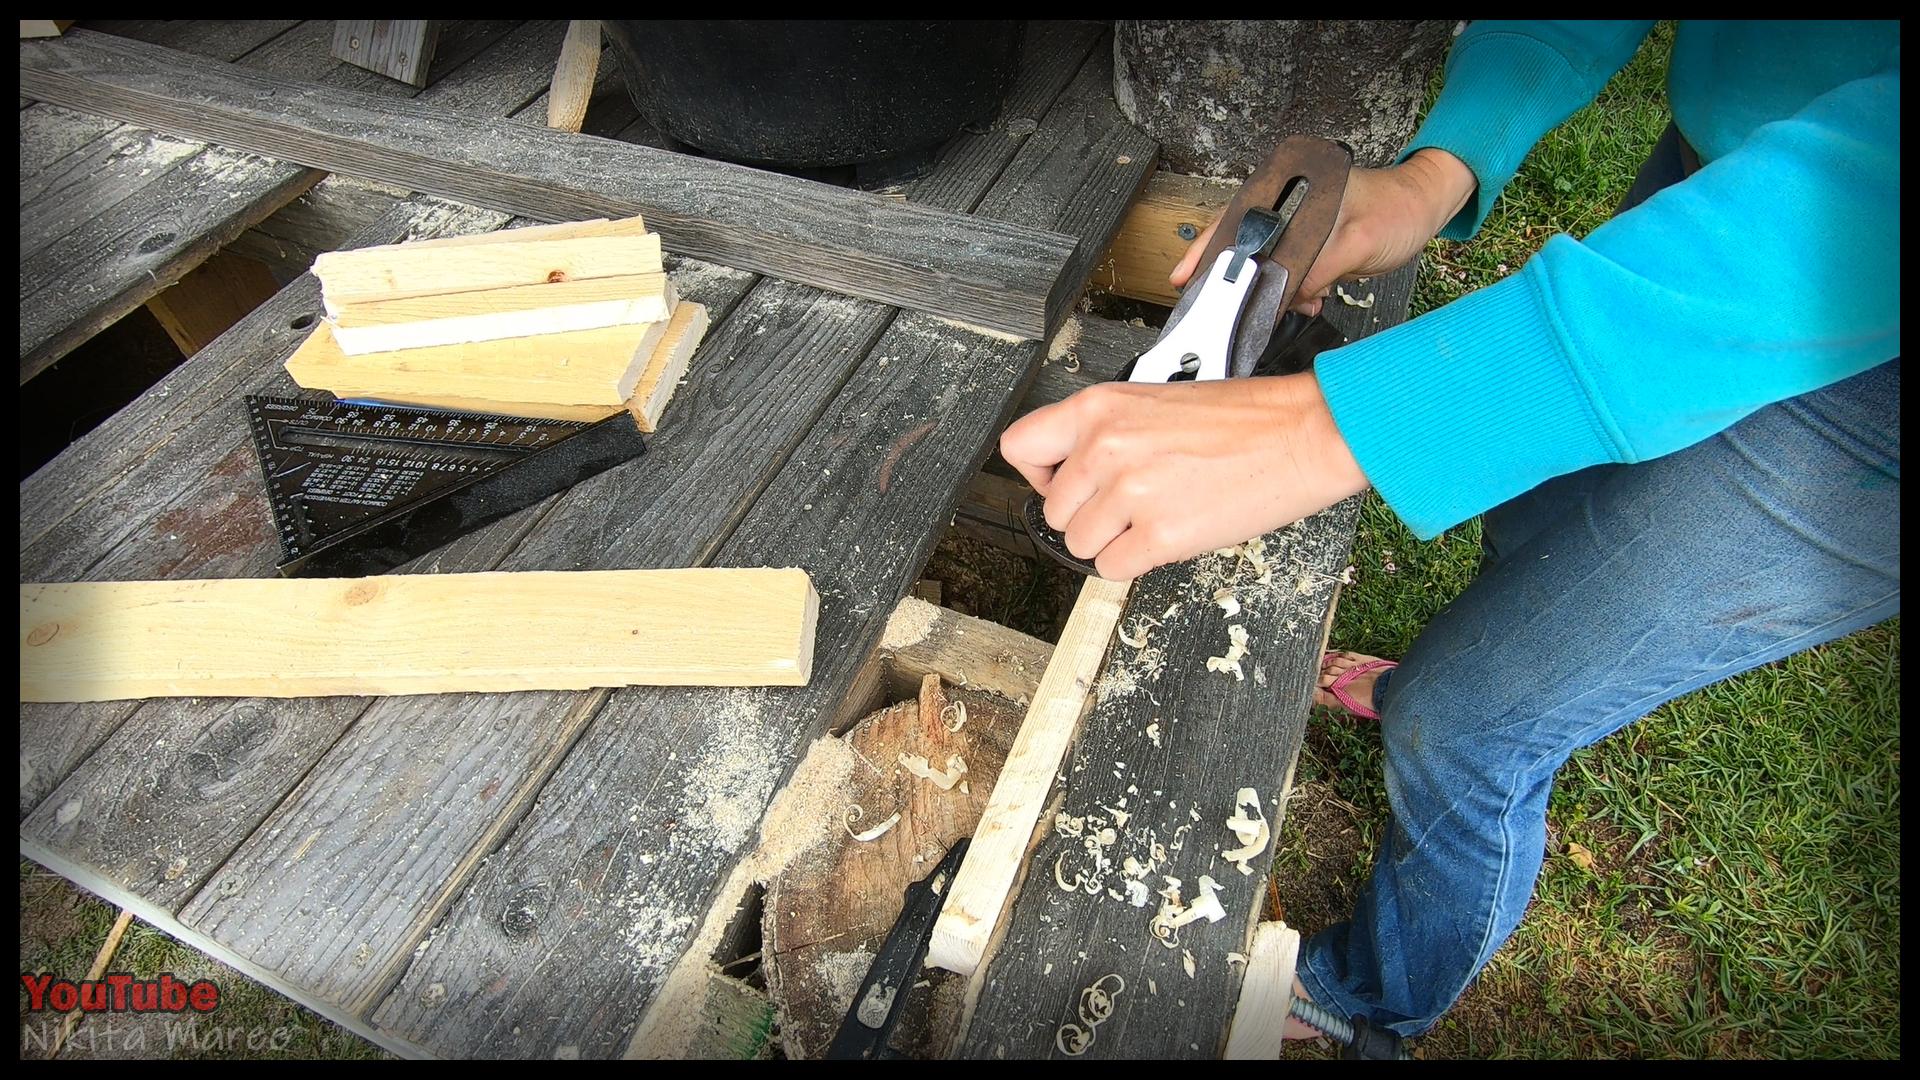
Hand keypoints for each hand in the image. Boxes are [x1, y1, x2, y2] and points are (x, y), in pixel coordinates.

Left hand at [999, 374, 1369, 579]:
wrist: (1304, 434)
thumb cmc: (1244, 418)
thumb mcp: (1155, 399)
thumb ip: (1104, 432)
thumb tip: (1070, 472)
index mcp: (1101, 407)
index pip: (1020, 446)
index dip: (1038, 474)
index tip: (1061, 481)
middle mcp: (1107, 447)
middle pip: (1053, 509)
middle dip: (1087, 514)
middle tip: (1129, 502)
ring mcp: (1131, 493)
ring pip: (1079, 543)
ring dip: (1112, 540)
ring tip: (1154, 514)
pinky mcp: (1160, 535)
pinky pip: (1113, 569)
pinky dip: (1137, 561)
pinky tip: (1167, 534)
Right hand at [1170, 148, 1476, 315]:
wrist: (1422, 210)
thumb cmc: (1394, 208)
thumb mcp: (1356, 241)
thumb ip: (1316, 269)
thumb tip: (1284, 295)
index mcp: (1288, 191)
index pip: (1234, 222)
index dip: (1207, 251)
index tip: (1187, 278)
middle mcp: (1285, 207)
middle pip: (1242, 247)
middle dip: (1236, 280)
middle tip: (1220, 308)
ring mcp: (1296, 229)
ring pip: (1265, 267)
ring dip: (1273, 292)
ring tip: (1289, 304)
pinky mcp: (1309, 248)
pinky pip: (1289, 276)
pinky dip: (1294, 294)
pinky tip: (1307, 302)